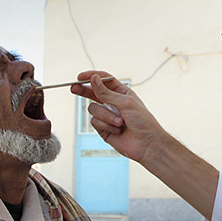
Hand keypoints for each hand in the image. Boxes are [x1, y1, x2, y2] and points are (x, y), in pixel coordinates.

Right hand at [71, 70, 219, 220]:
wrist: (147, 144)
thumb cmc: (142, 121)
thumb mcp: (125, 102)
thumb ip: (106, 92)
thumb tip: (93, 79)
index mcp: (121, 93)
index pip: (104, 80)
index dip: (92, 77)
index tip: (80, 77)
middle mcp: (113, 103)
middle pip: (93, 92)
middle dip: (84, 90)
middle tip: (74, 88)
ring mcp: (107, 116)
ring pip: (93, 109)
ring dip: (106, 116)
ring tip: (120, 123)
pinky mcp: (103, 128)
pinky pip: (95, 122)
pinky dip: (106, 125)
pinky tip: (117, 130)